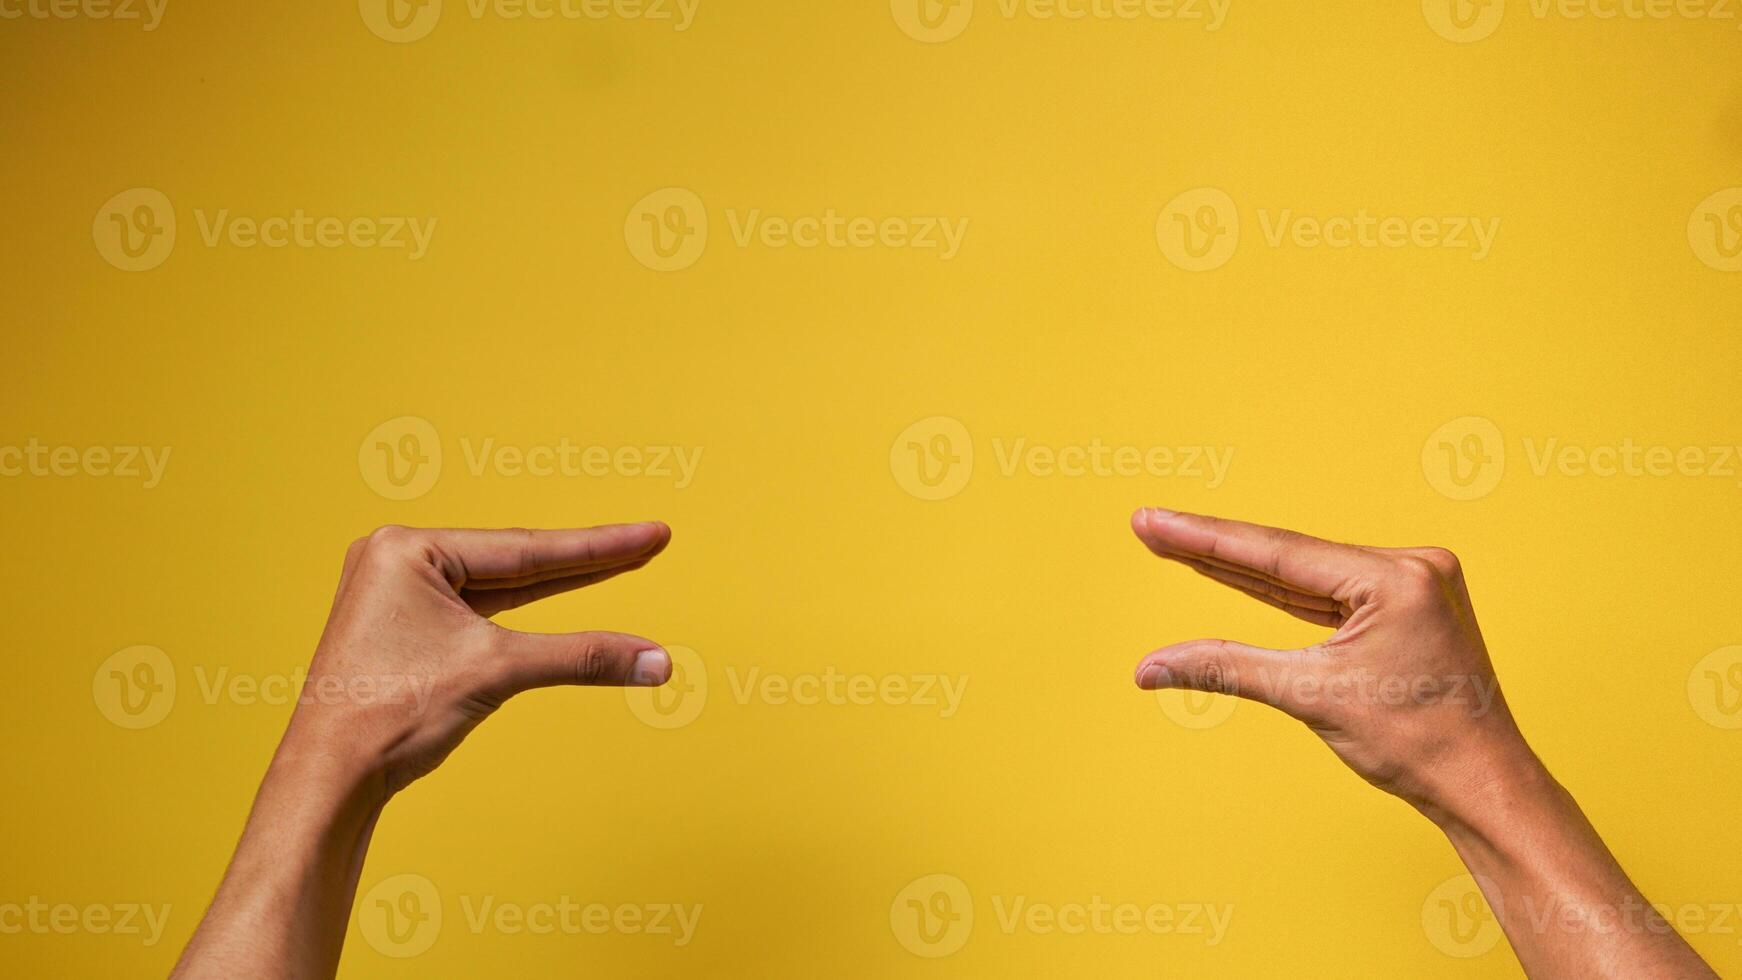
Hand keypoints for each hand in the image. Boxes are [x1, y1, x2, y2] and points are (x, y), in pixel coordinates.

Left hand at [286, 521, 673, 799]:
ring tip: (617, 564)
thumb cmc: (387, 715)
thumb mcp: (497, 671)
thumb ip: (581, 657)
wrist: (330, 777)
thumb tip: (653, 660)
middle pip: (514, 561)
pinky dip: (524, 616)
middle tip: (648, 544)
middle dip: (585, 560)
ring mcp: (396, 595)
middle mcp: (396, 560)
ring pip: (499, 588)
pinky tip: (561, 601)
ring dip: (559, 586)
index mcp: (406, 549)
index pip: (525, 547)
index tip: (651, 534)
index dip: (598, 546)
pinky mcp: (403, 629)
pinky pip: (479, 612)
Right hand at [1129, 507, 1526, 817]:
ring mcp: (1414, 582)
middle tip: (1149, 525)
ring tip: (1177, 545)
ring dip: (1243, 568)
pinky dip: (1283, 593)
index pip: (1276, 554)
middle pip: (1288, 557)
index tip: (1151, 520)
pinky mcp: (1409, 603)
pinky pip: (1330, 593)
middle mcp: (1412, 566)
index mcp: (1397, 578)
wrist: (1483, 783)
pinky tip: (1234, 573)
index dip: (1204, 538)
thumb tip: (1151, 667)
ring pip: (1306, 574)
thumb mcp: (1309, 696)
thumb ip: (1226, 667)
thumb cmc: (1416, 744)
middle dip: (1215, 548)